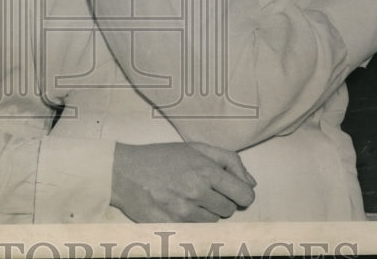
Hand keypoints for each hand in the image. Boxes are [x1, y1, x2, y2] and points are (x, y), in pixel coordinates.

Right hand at [111, 141, 255, 221]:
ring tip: (187, 197)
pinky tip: (178, 207)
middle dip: (221, 200)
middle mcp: (197, 191)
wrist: (124, 172)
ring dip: (206, 211)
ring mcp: (185, 211)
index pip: (245, 195)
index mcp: (206, 169)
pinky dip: (191, 221)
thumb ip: (229, 161)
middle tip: (202, 189)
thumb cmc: (161, 157)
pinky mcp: (173, 226)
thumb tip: (251, 183)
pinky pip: (197, 230)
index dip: (242, 194)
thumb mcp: (195, 147)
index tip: (233, 192)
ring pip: (214, 221)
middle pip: (229, 209)